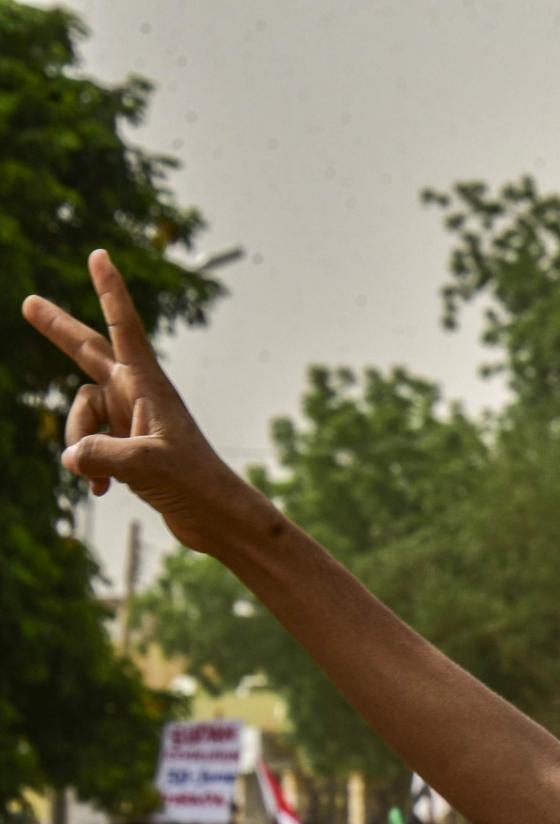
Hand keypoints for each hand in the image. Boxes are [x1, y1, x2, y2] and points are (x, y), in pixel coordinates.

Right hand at [21, 251, 259, 550]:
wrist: (218, 519)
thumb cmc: (193, 486)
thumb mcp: (143, 467)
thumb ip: (100, 454)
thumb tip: (69, 455)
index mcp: (148, 386)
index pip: (125, 327)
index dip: (110, 290)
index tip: (100, 255)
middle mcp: (138, 396)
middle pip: (88, 353)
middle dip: (58, 332)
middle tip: (28, 303)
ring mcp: (132, 420)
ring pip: (81, 417)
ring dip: (80, 446)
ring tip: (99, 478)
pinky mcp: (129, 447)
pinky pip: (88, 446)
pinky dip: (88, 467)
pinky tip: (100, 492)